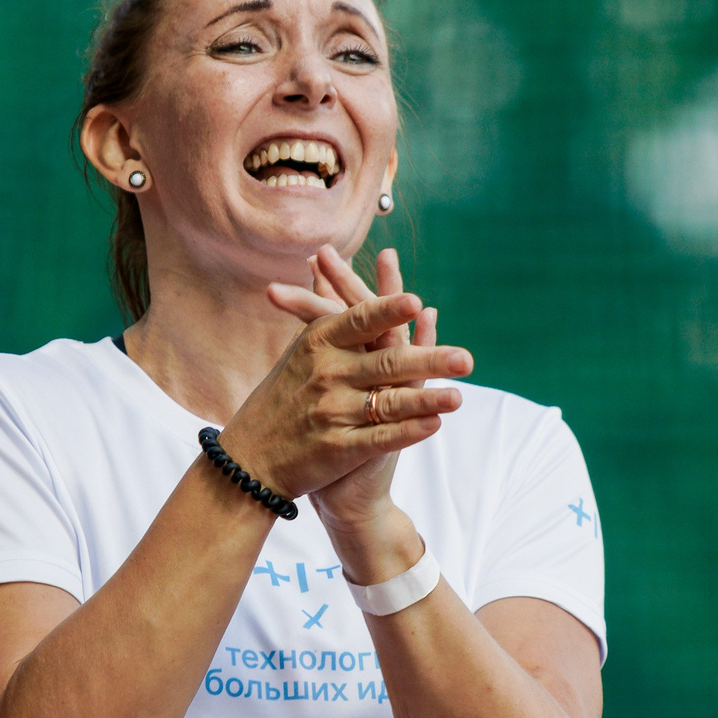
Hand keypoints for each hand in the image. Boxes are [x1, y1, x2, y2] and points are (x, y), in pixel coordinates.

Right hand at [223, 245, 469, 503]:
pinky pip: (379, 438)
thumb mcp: (300, 348)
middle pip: (385, 362)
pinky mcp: (337, 448)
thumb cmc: (283, 396)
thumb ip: (320, 307)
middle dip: (428, 360)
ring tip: (459, 395)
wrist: (252, 457)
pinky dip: (407, 431)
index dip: (387, 312)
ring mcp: (331, 412)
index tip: (415, 301)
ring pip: (388, 403)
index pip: (359, 321)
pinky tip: (434, 425)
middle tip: (465, 358)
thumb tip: (324, 260)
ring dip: (426, 399)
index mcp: (318, 343)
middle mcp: (326, 374)